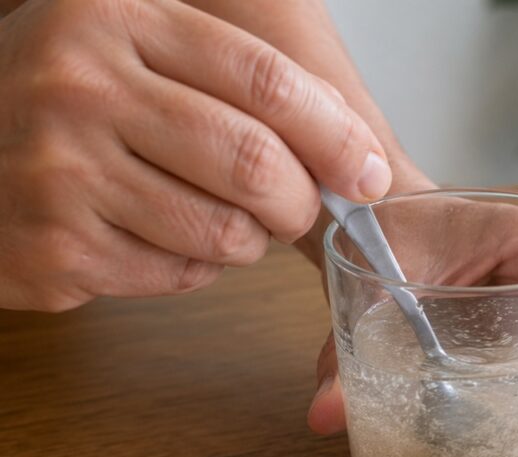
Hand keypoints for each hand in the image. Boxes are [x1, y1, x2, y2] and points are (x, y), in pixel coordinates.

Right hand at [0, 0, 390, 310]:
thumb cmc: (63, 100)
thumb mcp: (130, 45)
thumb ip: (232, 76)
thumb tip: (353, 150)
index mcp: (115, 18)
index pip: (266, 82)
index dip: (336, 136)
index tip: (367, 173)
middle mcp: (81, 88)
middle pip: (255, 164)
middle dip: (300, 201)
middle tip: (296, 208)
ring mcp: (61, 173)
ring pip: (225, 234)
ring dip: (246, 240)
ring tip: (216, 217)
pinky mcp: (55, 250)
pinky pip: (180, 276)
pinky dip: (195, 268)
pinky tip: (158, 237)